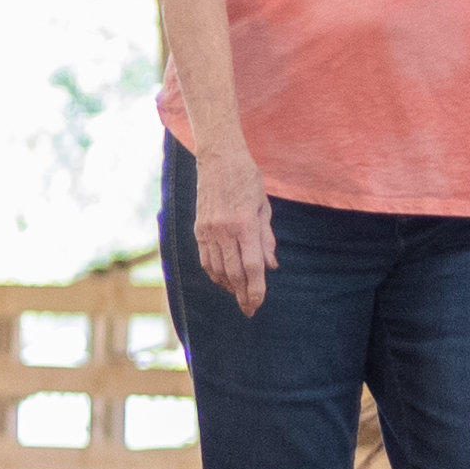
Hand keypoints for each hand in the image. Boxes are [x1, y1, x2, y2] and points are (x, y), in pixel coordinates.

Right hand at [193, 148, 276, 320]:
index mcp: (245, 224)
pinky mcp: (198, 228)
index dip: (256, 288)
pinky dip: (213, 273)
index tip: (258, 304)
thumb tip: (271, 266)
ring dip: (228, 286)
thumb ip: (267, 239)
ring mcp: (208, 230)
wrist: (219, 158)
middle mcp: (224, 230)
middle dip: (242, 294)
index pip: (252, 266)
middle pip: (233, 272)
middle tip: (249, 310)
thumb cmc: (247, 180)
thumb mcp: (264, 207)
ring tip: (238, 296)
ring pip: (217, 268)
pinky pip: (204, 258)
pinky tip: (222, 280)